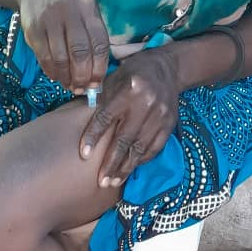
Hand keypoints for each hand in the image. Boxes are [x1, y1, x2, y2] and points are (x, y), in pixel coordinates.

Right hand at [18, 0, 108, 92]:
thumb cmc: (65, 3)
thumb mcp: (84, 10)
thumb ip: (92, 37)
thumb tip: (95, 77)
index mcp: (88, 8)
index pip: (99, 44)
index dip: (99, 69)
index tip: (96, 84)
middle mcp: (70, 12)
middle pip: (80, 53)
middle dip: (82, 77)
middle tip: (81, 88)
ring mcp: (50, 20)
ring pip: (61, 59)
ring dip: (66, 78)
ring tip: (69, 84)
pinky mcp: (33, 29)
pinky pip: (44, 58)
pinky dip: (51, 72)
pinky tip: (56, 76)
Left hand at [80, 47, 181, 186]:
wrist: (167, 68)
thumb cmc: (133, 74)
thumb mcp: (115, 79)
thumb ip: (101, 100)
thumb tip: (81, 122)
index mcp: (128, 89)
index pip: (107, 117)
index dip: (94, 136)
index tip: (84, 154)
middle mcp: (146, 103)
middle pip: (124, 139)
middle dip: (111, 163)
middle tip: (101, 182)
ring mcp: (160, 115)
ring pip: (140, 148)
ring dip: (126, 168)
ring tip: (113, 182)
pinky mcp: (169, 124)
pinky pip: (154, 148)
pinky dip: (142, 160)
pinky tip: (131, 169)